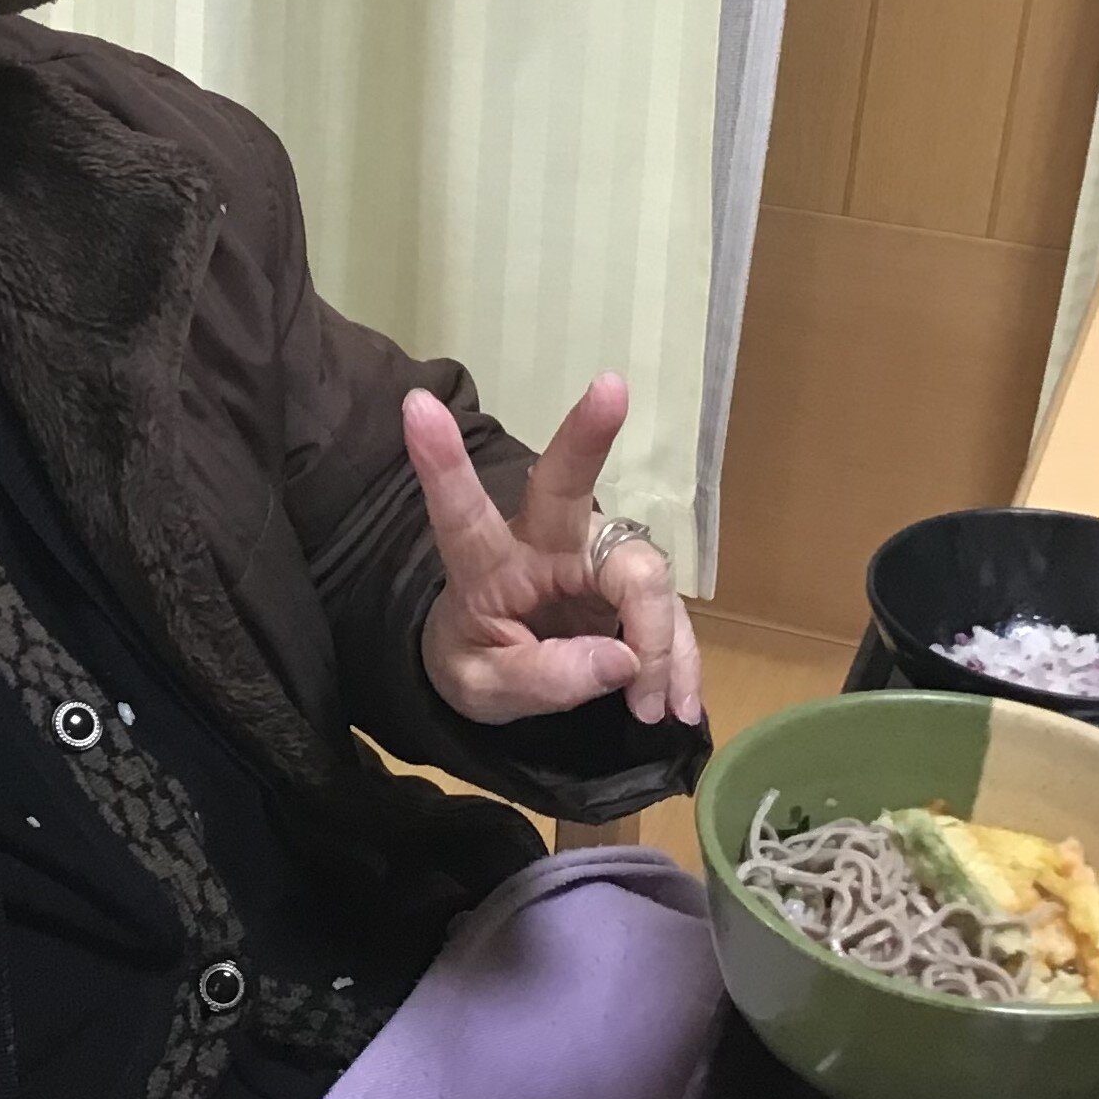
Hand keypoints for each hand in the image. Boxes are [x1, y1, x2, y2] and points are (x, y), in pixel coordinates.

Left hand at [405, 374, 704, 727]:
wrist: (501, 671)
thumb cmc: (476, 661)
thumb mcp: (485, 690)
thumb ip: (541, 679)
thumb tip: (622, 660)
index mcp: (486, 564)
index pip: (461, 513)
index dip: (442, 464)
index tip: (417, 407)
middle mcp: (542, 543)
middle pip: (567, 485)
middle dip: (587, 434)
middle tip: (611, 387)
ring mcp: (593, 556)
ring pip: (641, 573)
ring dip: (657, 643)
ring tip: (650, 711)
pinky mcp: (631, 582)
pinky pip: (671, 613)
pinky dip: (680, 663)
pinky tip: (681, 707)